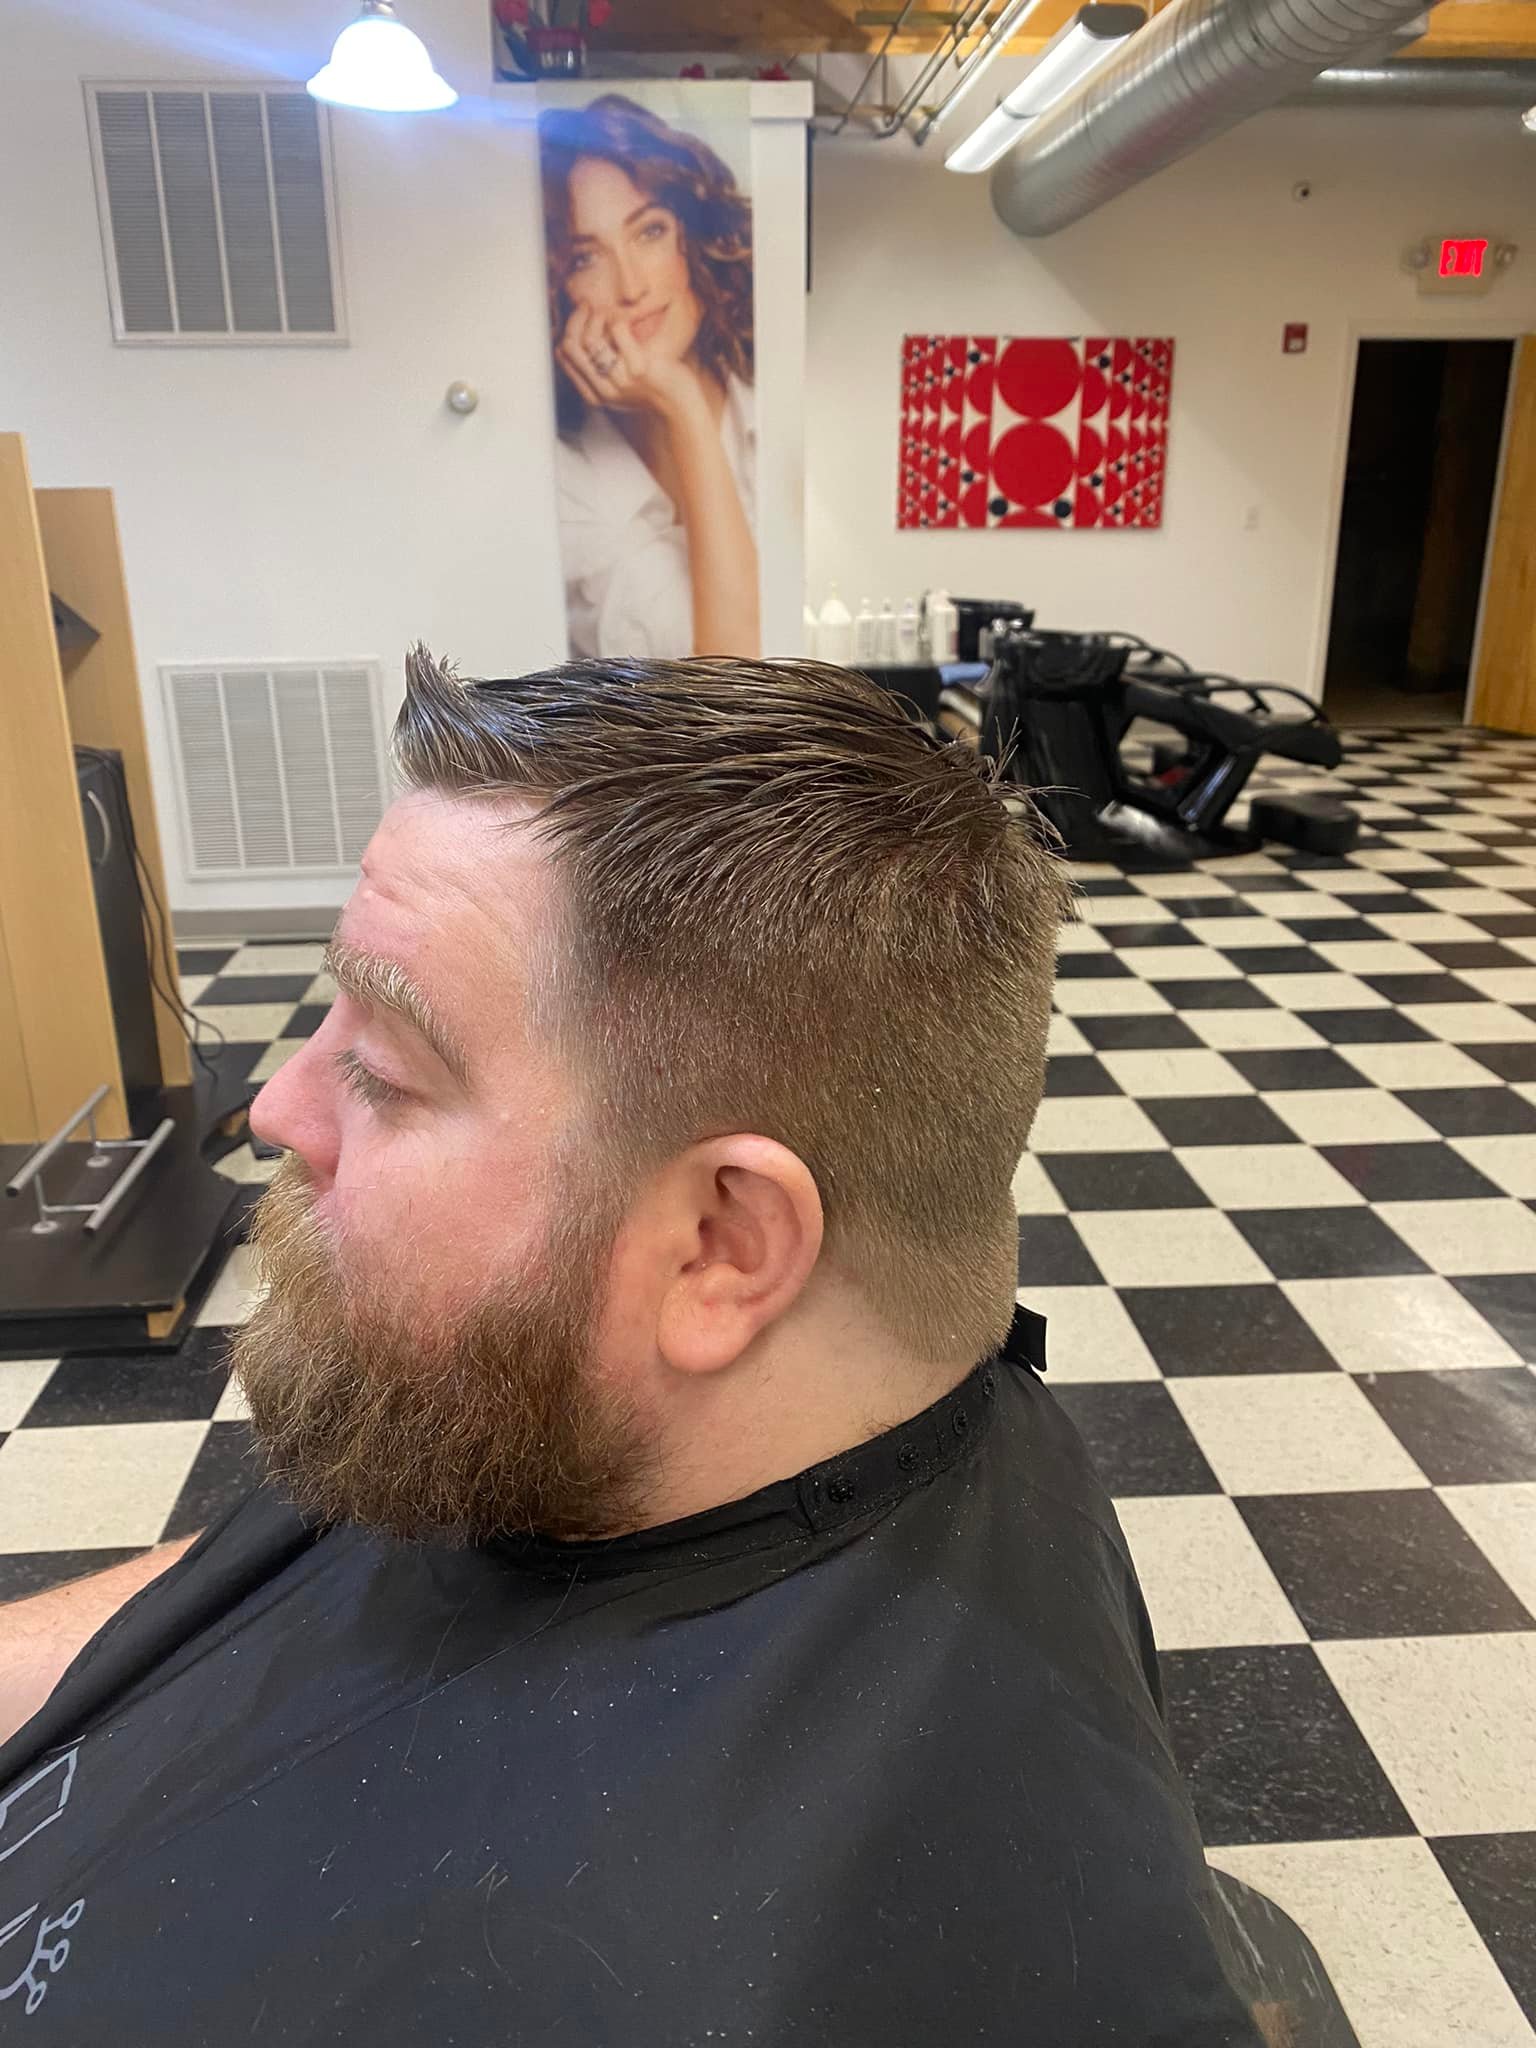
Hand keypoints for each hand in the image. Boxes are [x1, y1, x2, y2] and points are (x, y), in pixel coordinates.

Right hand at [556, 304, 704, 422]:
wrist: (680, 406)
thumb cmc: (653, 391)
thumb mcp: (620, 388)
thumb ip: (602, 372)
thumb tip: (584, 338)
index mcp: (595, 395)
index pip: (565, 357)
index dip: (569, 331)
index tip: (580, 317)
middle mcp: (604, 389)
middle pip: (572, 346)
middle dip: (576, 319)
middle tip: (587, 306)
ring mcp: (621, 379)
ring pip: (590, 339)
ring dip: (596, 316)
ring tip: (606, 310)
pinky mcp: (639, 367)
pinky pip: (618, 330)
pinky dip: (618, 317)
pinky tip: (625, 317)